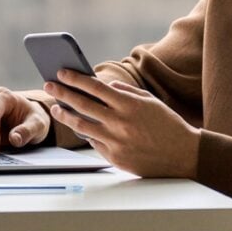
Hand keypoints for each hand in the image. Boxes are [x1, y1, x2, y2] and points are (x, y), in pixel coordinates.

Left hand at [44, 70, 199, 178]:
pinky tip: (79, 127)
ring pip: (82, 126)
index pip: (95, 87)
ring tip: (56, 108)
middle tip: (49, 85)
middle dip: (63, 93)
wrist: (183, 154)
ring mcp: (116, 141)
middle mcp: (120, 122)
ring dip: (66, 115)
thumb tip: (105, 85)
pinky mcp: (115, 158)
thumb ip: (126, 92)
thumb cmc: (167, 124)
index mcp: (129, 104)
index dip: (76, 79)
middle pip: (83, 104)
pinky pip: (94, 143)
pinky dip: (86, 133)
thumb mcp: (150, 101)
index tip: (62, 72)